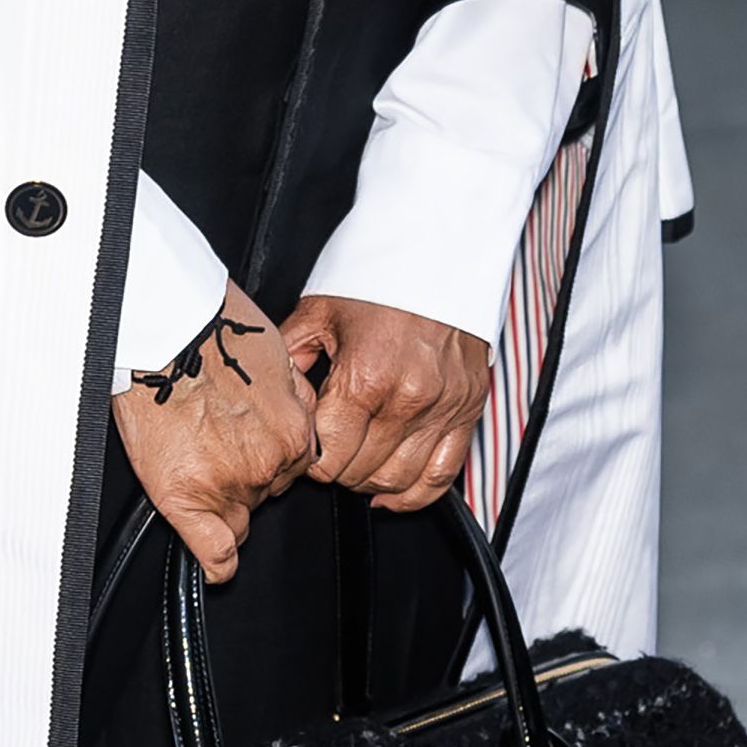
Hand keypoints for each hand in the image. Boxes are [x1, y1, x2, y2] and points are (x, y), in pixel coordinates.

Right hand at [112, 278, 315, 584]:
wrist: (166, 328)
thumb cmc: (213, 332)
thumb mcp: (280, 362)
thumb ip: (295, 404)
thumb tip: (296, 421)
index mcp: (295, 433)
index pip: (292, 473)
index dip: (269, 463)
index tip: (252, 455)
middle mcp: (269, 464)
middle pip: (265, 494)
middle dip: (246, 476)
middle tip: (214, 442)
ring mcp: (228, 483)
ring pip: (238, 516)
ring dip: (222, 497)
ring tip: (193, 456)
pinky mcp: (186, 497)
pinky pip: (213, 550)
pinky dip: (216, 562)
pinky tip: (215, 564)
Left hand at [280, 294, 490, 509]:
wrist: (440, 253)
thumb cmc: (379, 278)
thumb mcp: (319, 312)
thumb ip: (293, 360)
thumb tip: (278, 399)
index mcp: (365, 377)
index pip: (330, 454)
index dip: (312, 461)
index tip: (308, 451)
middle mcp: (408, 398)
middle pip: (362, 471)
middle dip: (338, 471)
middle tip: (329, 455)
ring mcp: (443, 408)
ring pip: (400, 480)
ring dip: (371, 484)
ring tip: (357, 467)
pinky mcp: (468, 409)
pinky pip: (443, 474)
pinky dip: (415, 494)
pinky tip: (392, 494)